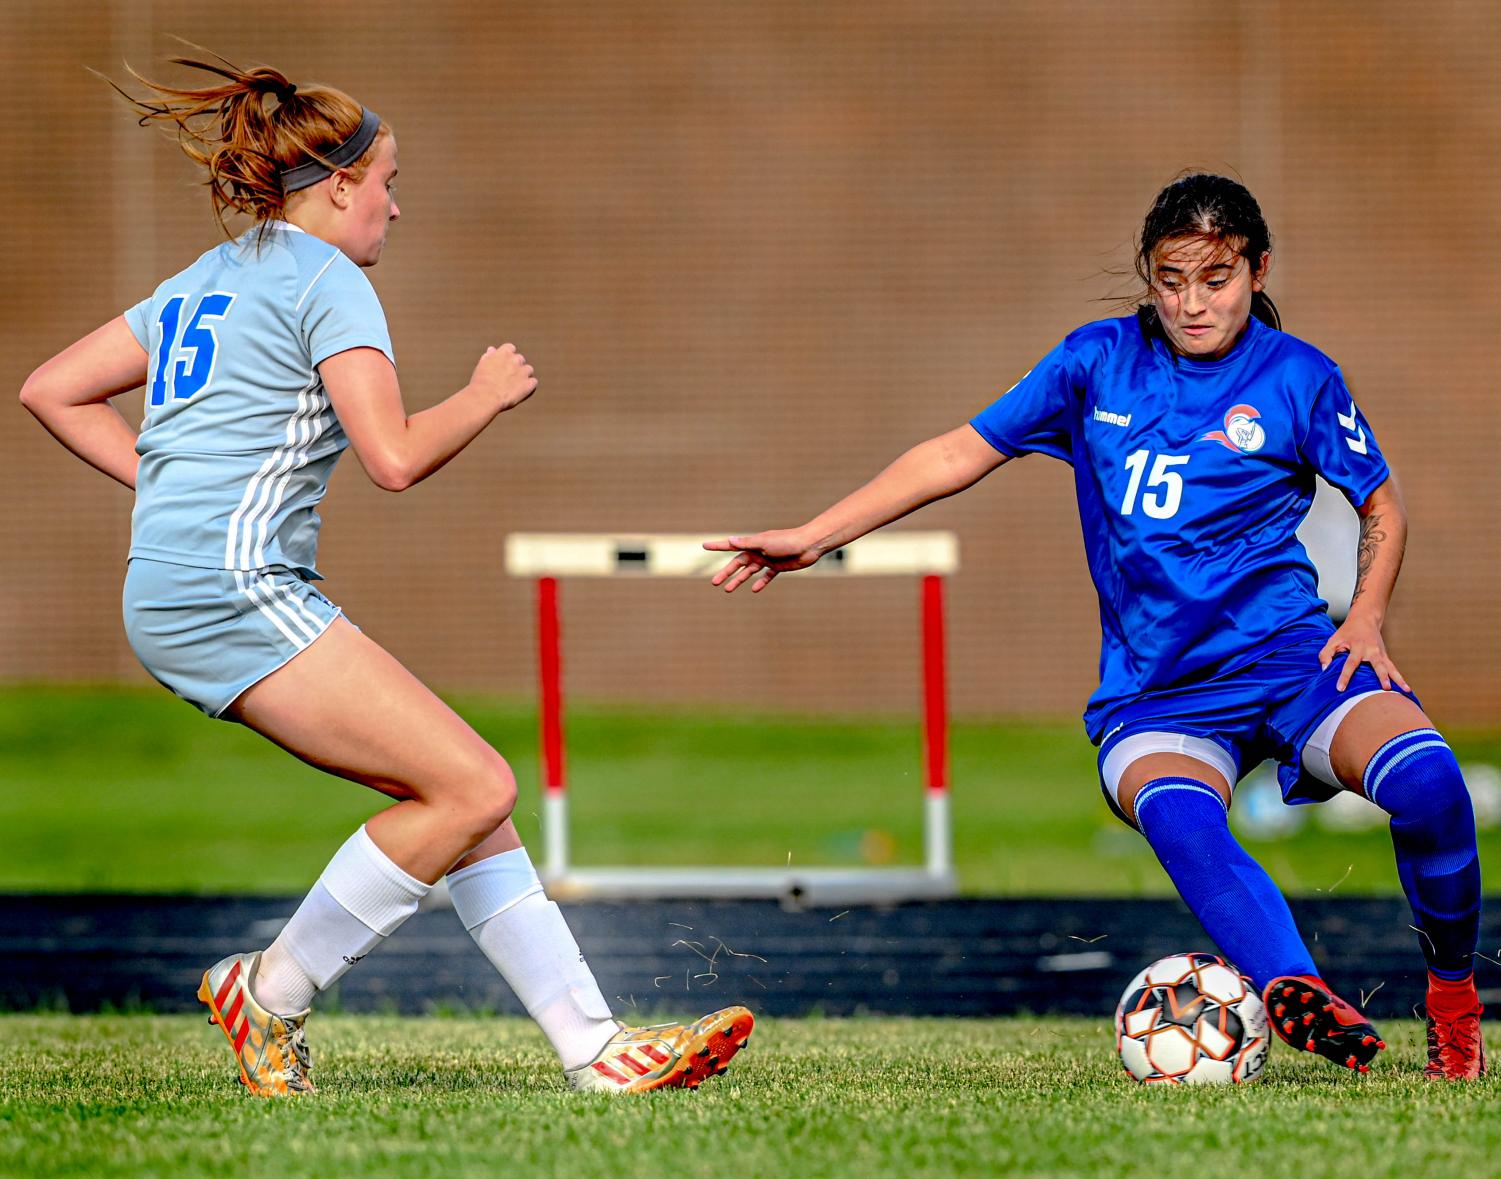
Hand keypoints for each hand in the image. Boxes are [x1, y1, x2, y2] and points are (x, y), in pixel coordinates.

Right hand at [468, 343, 536, 411]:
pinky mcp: (529, 384)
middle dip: (515, 367)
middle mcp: (516, 359)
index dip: (507, 357)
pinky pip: (534, 382)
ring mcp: (524, 371)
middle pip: (520, 359)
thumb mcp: (483, 365)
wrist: (486, 397)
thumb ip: (489, 356)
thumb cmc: (481, 382)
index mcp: (504, 352)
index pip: (510, 348)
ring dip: (523, 376)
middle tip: (506, 378)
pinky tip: (520, 392)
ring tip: (513, 386)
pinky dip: (529, 386)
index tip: (503, 365)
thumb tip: (492, 349)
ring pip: (528, 370)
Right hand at [703, 529, 823, 592]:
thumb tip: (730, 540)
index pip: (731, 546)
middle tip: (714, 582)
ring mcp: (767, 559)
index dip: (717, 546)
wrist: (808, 545)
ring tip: (728, 590)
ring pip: (749, 572)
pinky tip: (754, 589)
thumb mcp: (764, 542)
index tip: (704, 546)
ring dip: (739, 580)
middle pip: (738, 564)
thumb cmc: (786, 541)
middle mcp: (758, 551)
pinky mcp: (778, 567)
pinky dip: (760, 582)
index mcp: (752, 544)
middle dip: (726, 573)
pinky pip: (766, 576)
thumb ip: (747, 543)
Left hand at [1318, 612, 1409, 691]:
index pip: (1350, 664)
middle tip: (1386, 687)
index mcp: (1357, 647)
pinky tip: (1407, 689)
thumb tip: (1325, 669)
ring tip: (1405, 690)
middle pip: (1378, 665)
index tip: (1340, 688)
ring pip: (1390, 668)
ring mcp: (1381, 654)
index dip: (1344, 676)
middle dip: (1382, 676)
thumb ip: (1326, 653)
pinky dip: (1400, 678)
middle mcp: (1372, 651)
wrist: (1365, 619)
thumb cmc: (1347, 632)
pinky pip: (1393, 669)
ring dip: (1398, 679)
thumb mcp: (1333, 639)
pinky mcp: (1385, 657)